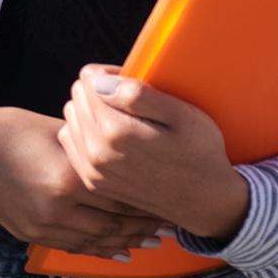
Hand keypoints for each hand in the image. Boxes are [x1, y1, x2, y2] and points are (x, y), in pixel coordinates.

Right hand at [0, 107, 171, 259]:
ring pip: (98, 241)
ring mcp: (43, 226)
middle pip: (115, 224)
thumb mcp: (55, 131)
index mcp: (67, 177)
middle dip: (144, 224)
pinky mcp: (31, 235)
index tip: (168, 196)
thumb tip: (125, 156)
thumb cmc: (8, 130)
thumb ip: (90, 150)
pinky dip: (101, 251)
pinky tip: (120, 250)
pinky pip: (75, 248)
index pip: (122, 196)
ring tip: (151, 239)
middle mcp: (57, 207)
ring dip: (128, 242)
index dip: (149, 199)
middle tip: (168, 221)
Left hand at [60, 68, 250, 242]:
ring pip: (71, 117)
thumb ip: (139, 95)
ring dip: (90, 112)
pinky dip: (85, 133)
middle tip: (130, 103)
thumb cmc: (200, 153)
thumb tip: (100, 82)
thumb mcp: (184, 116)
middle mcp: (98, 153)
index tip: (131, 84)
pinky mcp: (93, 181)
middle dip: (99, 92)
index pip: (88, 78)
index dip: (110, 75)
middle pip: (77, 96)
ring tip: (122, 119)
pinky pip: (71, 141)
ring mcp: (93, 170)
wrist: (206, 201)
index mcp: (117, 131)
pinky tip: (111, 137)